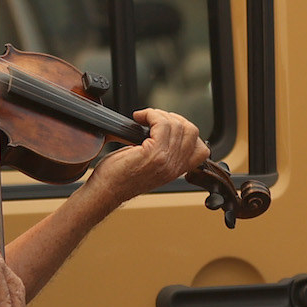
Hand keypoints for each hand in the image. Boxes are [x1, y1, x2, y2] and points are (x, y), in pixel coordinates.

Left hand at [88, 108, 207, 203]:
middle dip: (173, 118)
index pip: (201, 150)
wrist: (104, 191)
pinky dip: (151, 114)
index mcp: (175, 170)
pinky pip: (162, 124)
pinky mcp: (153, 154)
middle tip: (154, 119)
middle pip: (192, 132)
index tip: (168, 127)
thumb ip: (163, 154)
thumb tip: (163, 130)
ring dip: (159, 114)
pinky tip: (140, 117)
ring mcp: (165, 160)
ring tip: (145, 118)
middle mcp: (174, 167)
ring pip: (177, 125)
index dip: (188, 132)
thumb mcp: (149, 167)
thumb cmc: (118, 178)